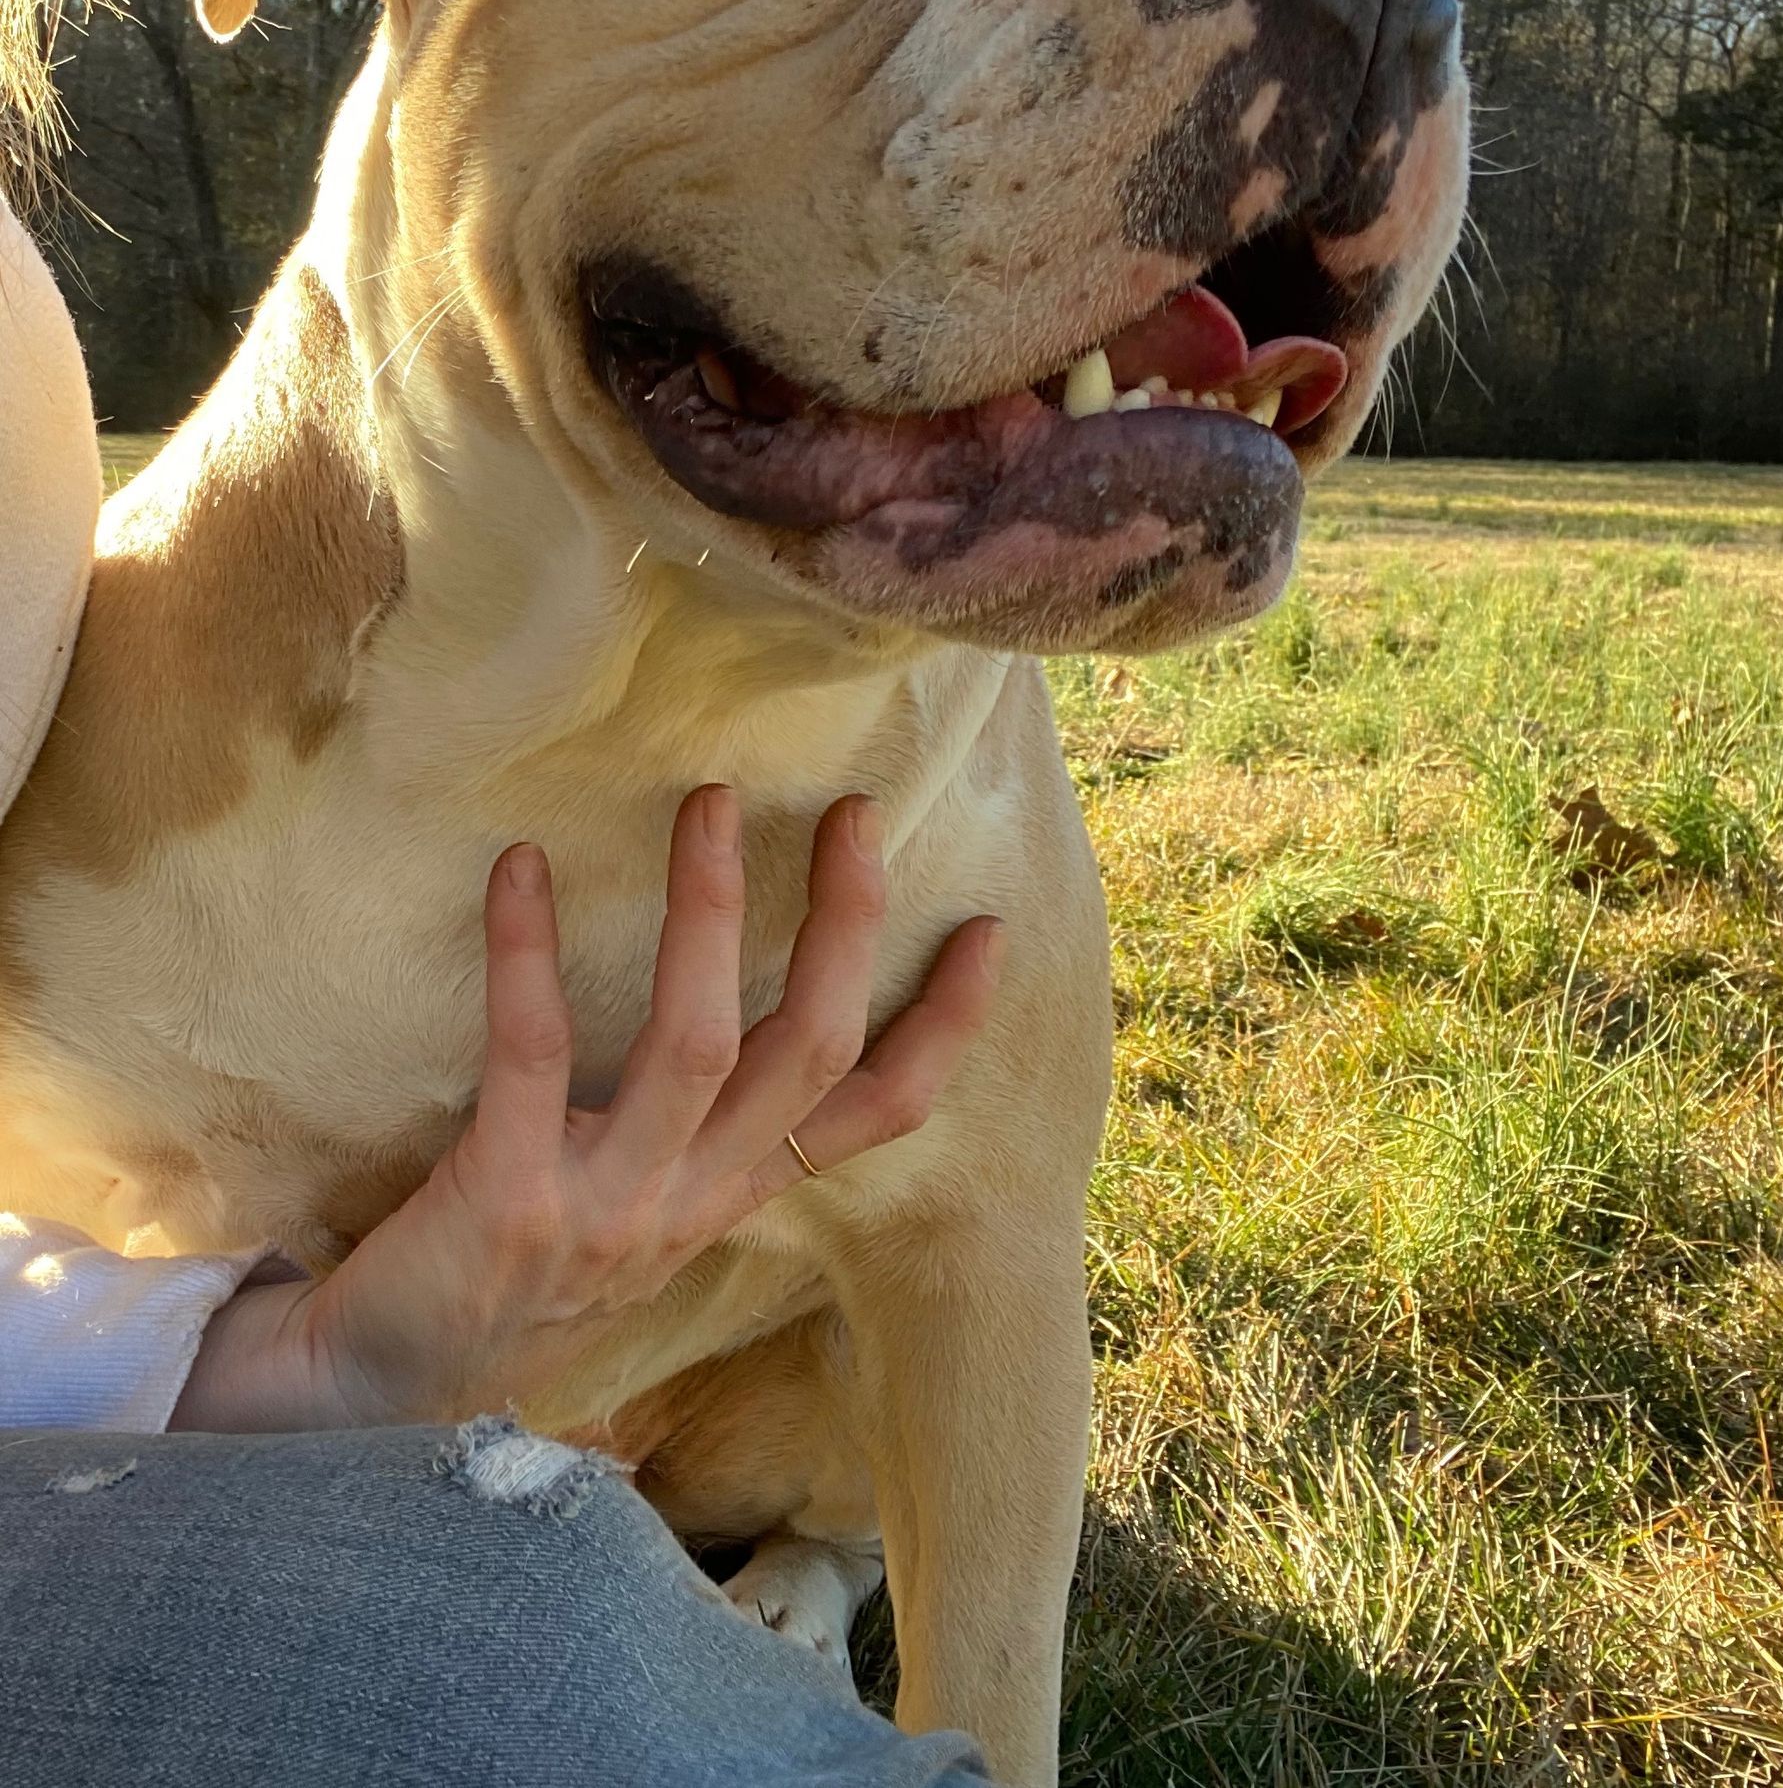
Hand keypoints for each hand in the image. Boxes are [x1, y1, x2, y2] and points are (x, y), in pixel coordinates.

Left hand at [171, 787, 999, 1431]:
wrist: (372, 1400)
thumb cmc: (508, 1274)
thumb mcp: (639, 1213)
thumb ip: (694, 1132)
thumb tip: (741, 1000)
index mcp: (728, 1195)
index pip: (876, 1117)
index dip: (945, 1027)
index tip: (988, 929)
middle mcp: (689, 1203)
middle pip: (810, 1053)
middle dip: (846, 927)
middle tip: (853, 813)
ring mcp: (607, 1206)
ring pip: (698, 1045)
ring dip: (711, 913)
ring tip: (707, 804)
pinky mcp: (507, 1197)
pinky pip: (533, 1053)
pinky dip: (529, 950)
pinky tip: (519, 866)